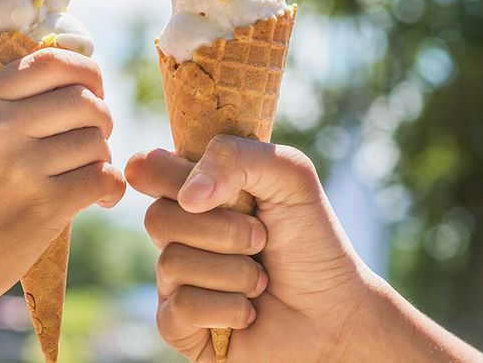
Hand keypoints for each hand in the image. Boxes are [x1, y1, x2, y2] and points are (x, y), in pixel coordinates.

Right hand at [0, 48, 125, 315]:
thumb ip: (15, 99)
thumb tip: (85, 78)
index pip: (51, 61)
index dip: (87, 72)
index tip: (92, 92)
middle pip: (85, 100)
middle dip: (101, 120)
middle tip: (91, 140)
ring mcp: (21, 167)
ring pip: (97, 142)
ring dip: (102, 159)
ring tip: (83, 175)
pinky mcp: (44, 206)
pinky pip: (104, 178)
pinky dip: (111, 189)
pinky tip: (98, 199)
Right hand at [127, 136, 482, 362]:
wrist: (336, 310)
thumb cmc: (311, 239)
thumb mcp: (288, 176)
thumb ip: (236, 157)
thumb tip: (187, 197)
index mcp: (193, 190)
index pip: (146, 168)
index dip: (172, 176)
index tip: (213, 190)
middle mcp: (177, 232)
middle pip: (157, 218)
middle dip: (222, 229)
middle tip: (261, 238)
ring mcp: (173, 280)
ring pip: (171, 264)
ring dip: (234, 272)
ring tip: (261, 280)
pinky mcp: (177, 325)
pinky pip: (180, 308)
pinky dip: (227, 308)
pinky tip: (248, 312)